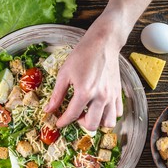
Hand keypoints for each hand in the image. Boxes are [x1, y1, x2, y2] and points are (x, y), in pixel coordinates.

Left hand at [44, 12, 124, 130]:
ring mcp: (111, 96)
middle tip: (75, 115)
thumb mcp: (64, 73)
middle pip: (92, 125)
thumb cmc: (82, 55)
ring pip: (108, 123)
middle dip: (81, 123)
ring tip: (89, 113)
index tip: (59, 123)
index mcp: (85, 92)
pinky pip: (117, 113)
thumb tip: (48, 109)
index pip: (72, 115)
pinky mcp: (118, 93)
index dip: (63, 122)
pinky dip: (109, 115)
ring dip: (97, 121)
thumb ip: (57, 94)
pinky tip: (100, 107)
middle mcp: (100, 97)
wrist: (103, 43)